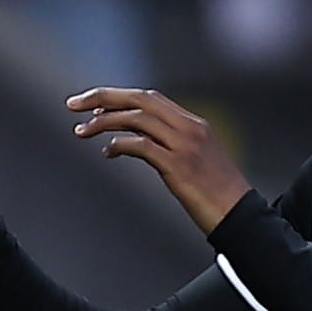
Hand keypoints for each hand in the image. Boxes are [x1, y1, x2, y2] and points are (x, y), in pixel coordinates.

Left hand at [70, 87, 255, 235]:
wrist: (239, 213)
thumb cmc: (213, 191)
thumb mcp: (191, 158)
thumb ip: (164, 143)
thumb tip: (125, 141)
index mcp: (194, 123)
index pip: (150, 98)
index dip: (118, 97)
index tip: (91, 103)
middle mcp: (190, 128)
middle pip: (141, 99)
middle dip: (103, 97)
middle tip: (72, 104)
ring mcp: (186, 145)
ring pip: (138, 118)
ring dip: (104, 122)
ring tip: (80, 131)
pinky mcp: (179, 166)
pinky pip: (143, 145)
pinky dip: (120, 144)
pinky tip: (107, 152)